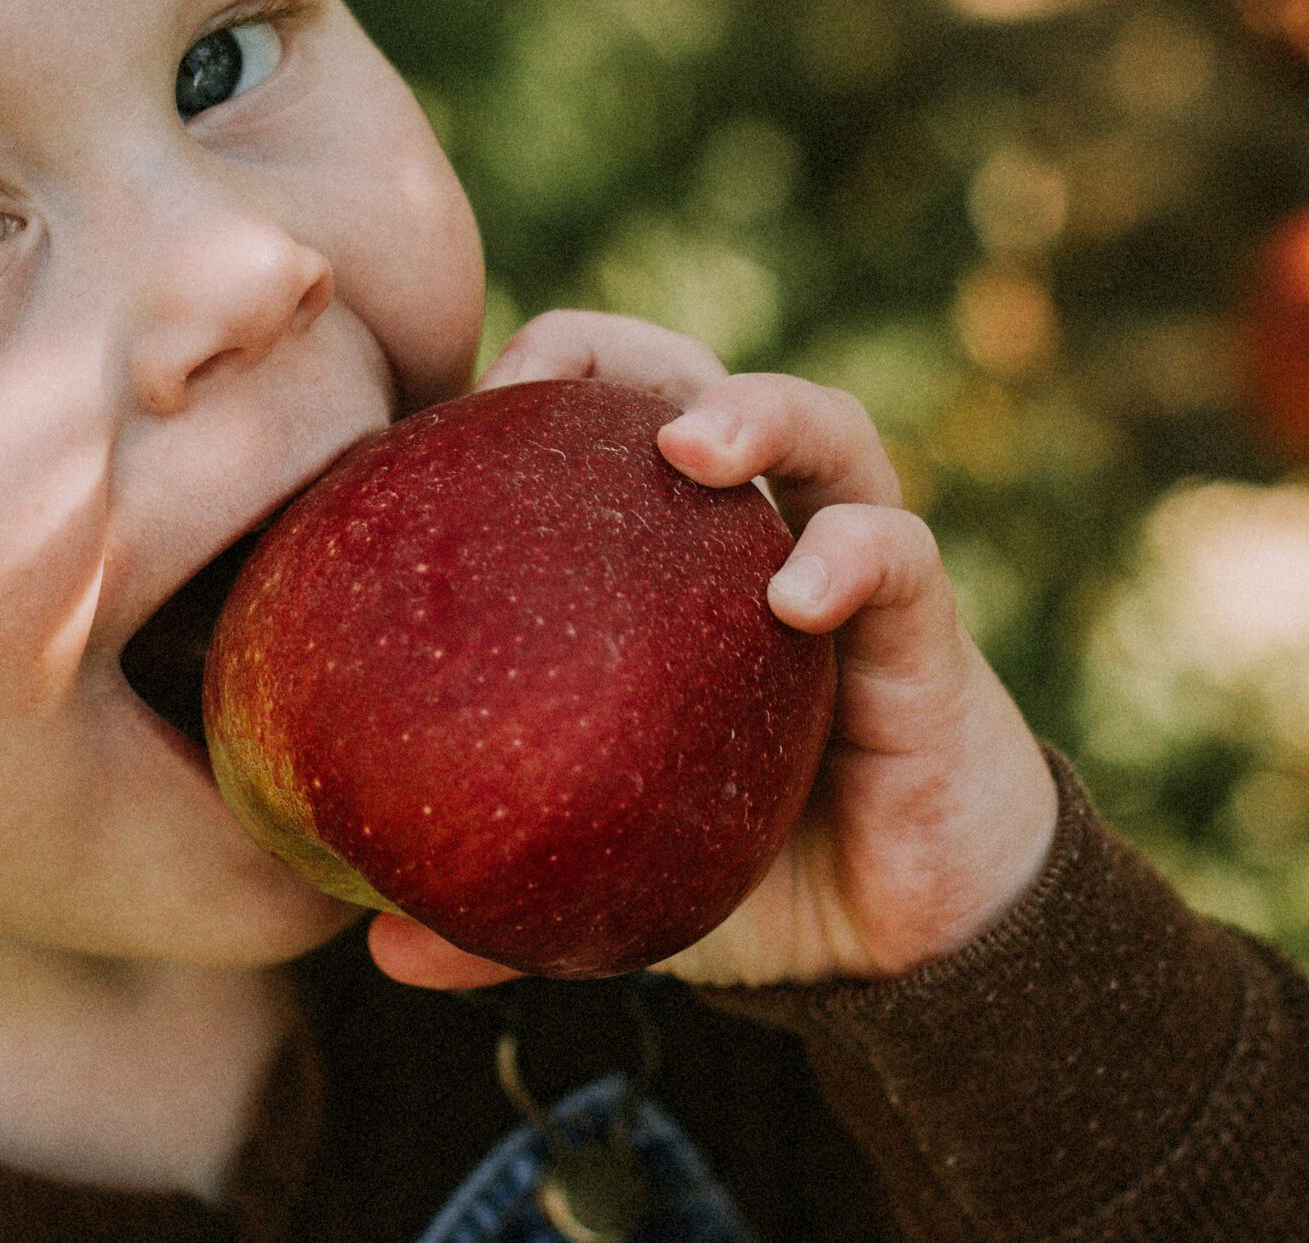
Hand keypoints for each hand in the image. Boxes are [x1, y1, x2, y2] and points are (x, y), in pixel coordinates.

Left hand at [368, 310, 1059, 991]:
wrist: (903, 939)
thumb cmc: (745, 863)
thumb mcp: (609, 876)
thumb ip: (504, 908)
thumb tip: (382, 953)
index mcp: (666, 565)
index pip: (597, 426)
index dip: (528, 391)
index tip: (449, 407)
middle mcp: (756, 538)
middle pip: (695, 383)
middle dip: (627, 356)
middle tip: (551, 378)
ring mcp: (850, 569)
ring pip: (828, 430)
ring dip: (762, 412)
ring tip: (696, 445)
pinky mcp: (926, 632)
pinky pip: (902, 561)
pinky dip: (855, 556)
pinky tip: (798, 596)